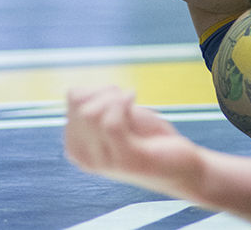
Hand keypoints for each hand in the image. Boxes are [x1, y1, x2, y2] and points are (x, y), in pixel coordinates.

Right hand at [65, 86, 204, 198]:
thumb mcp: (119, 117)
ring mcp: (102, 161)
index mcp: (76, 144)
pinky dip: (123, 103)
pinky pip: (111, 124)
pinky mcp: (126, 161)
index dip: (98, 87)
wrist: (179, 163)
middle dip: (106, 91)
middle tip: (126, 97)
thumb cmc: (149, 136)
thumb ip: (94, 105)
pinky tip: (134, 97)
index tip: (117, 94)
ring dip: (115, 97)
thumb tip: (71, 93)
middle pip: (80, 104)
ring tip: (131, 99)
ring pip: (91, 114)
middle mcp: (83, 157)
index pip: (73, 98)